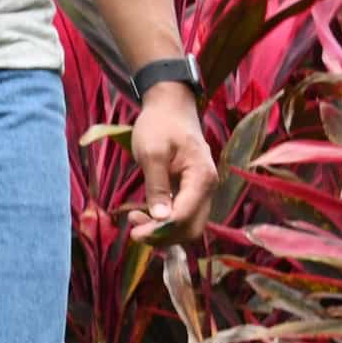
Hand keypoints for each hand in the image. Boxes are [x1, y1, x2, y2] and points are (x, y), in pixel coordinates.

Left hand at [122, 86, 214, 243]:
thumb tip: (161, 219)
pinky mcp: (193, 191)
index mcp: (201, 177)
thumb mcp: (152, 152)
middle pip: (191, 228)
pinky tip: (145, 214)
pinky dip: (165, 222)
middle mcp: (208, 187)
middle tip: (134, 228)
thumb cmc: (160, 124)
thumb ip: (157, 186)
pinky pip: (184, 215)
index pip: (184, 217)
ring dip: (163, 231)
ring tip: (135, 218)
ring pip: (188, 225)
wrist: (170, 107)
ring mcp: (202, 190)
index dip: (160, 230)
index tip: (134, 231)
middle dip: (163, 235)